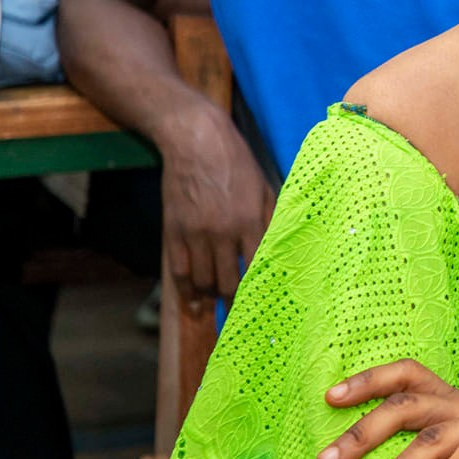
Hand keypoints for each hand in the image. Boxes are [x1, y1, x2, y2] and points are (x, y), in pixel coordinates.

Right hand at [158, 103, 274, 307]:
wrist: (195, 141)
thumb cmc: (236, 162)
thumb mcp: (264, 187)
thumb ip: (272, 218)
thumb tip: (284, 246)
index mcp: (249, 220)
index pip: (258, 267)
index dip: (262, 289)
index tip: (267, 305)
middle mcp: (222, 232)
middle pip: (229, 281)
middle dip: (236, 302)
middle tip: (242, 317)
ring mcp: (195, 233)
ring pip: (204, 280)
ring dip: (211, 299)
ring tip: (217, 310)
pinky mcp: (173, 231)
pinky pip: (179, 270)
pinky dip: (185, 290)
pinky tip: (191, 303)